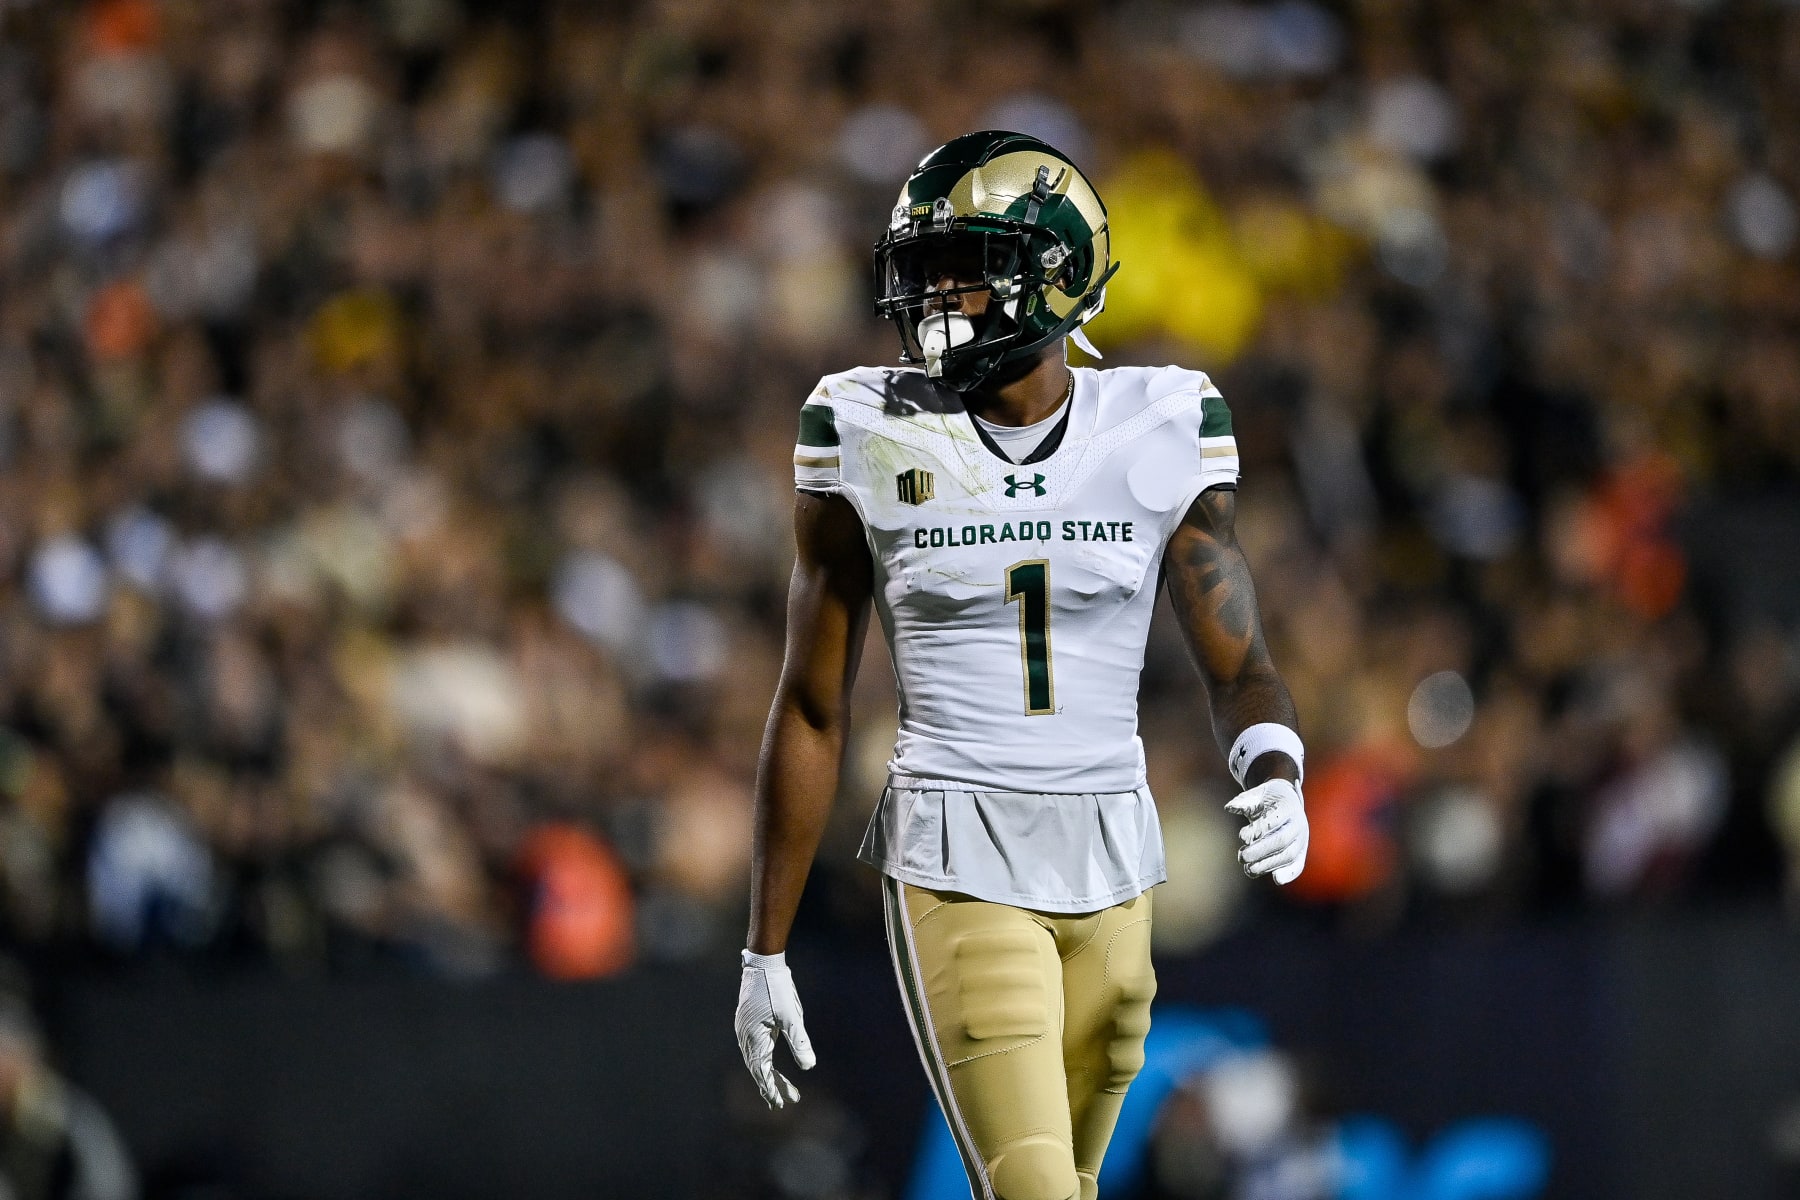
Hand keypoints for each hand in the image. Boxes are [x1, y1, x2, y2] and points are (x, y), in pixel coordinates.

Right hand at [735, 950, 815, 1107]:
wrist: (763, 963)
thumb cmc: (778, 989)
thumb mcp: (792, 1017)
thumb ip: (799, 1042)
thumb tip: (809, 1066)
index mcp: (754, 1038)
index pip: (761, 1071)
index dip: (771, 1089)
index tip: (780, 1104)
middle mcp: (745, 1036)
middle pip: (758, 1068)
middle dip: (773, 1085)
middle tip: (789, 1101)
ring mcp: (745, 1029)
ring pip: (755, 1059)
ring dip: (768, 1074)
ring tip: (781, 1089)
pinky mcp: (748, 1022)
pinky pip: (754, 1048)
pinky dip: (763, 1061)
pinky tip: (770, 1064)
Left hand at [1225, 779, 1307, 884]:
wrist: (1288, 802)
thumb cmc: (1268, 799)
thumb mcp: (1257, 794)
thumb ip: (1244, 801)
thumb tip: (1229, 808)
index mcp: (1288, 805)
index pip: (1275, 819)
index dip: (1258, 829)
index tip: (1241, 836)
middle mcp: (1298, 823)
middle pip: (1281, 840)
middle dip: (1260, 850)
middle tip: (1241, 856)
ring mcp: (1301, 839)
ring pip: (1288, 855)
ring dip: (1268, 864)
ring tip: (1248, 869)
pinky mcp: (1300, 852)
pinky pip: (1298, 864)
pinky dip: (1290, 873)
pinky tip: (1277, 879)